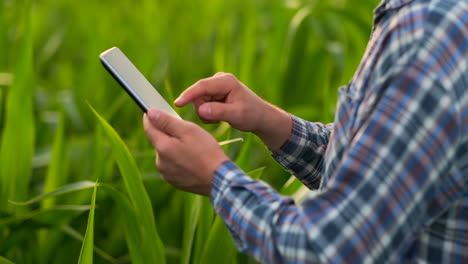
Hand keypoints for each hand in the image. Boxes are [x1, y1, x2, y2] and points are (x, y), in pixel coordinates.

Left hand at [143, 109, 228, 195]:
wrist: (219, 179)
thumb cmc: (206, 152)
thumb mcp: (189, 131)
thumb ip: (167, 121)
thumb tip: (150, 113)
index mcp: (162, 147)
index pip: (149, 127)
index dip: (152, 116)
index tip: (157, 109)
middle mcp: (160, 162)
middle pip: (158, 141)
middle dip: (168, 133)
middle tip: (186, 131)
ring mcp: (166, 174)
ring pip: (166, 154)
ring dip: (174, 147)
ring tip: (193, 148)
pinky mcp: (174, 182)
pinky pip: (172, 166)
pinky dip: (179, 160)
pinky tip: (193, 160)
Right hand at [175, 72, 291, 149]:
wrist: (259, 117)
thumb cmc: (251, 115)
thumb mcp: (236, 115)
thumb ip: (219, 112)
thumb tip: (201, 110)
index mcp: (226, 81)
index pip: (202, 87)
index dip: (189, 95)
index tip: (178, 104)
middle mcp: (219, 80)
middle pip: (198, 95)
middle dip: (203, 110)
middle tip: (217, 120)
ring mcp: (215, 86)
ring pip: (198, 101)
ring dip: (206, 113)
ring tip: (221, 118)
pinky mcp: (213, 92)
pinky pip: (201, 103)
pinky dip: (208, 113)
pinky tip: (219, 116)